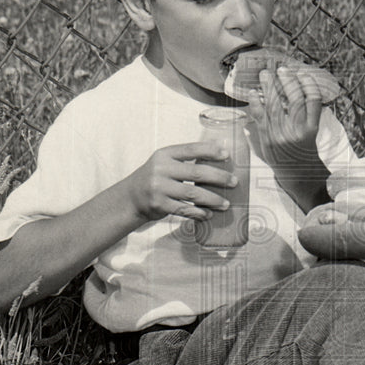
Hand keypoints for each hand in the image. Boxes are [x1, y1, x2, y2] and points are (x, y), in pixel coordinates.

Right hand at [124, 143, 238, 222]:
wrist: (130, 198)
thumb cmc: (155, 178)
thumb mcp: (164, 163)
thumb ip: (184, 160)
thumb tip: (218, 157)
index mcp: (164, 155)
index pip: (191, 150)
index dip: (210, 151)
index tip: (227, 154)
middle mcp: (161, 169)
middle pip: (196, 173)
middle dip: (219, 178)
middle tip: (234, 182)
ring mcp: (159, 188)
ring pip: (193, 194)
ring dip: (212, 199)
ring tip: (225, 203)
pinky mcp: (159, 205)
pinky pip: (184, 210)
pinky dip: (198, 213)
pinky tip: (208, 214)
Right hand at [245, 65, 330, 210]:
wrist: (303, 176)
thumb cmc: (282, 161)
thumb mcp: (264, 148)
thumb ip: (260, 126)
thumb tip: (255, 102)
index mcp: (268, 140)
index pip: (260, 114)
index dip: (256, 99)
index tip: (252, 89)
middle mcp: (283, 134)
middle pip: (276, 104)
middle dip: (270, 85)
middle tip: (266, 72)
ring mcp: (300, 130)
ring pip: (294, 101)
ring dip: (288, 82)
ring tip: (283, 70)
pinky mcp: (313, 128)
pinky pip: (313, 104)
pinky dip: (310, 88)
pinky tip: (304, 78)